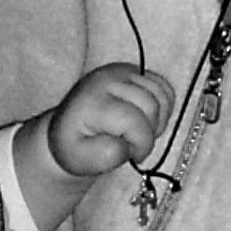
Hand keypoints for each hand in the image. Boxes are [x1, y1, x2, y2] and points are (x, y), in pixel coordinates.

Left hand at [46, 64, 173, 179]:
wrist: (66, 128)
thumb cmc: (74, 145)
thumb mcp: (80, 160)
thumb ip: (104, 157)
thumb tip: (126, 146)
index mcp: (93, 101)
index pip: (135, 121)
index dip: (141, 144)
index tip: (131, 155)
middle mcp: (108, 78)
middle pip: (152, 106)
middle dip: (149, 133)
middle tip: (134, 145)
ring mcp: (122, 71)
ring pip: (162, 96)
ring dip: (158, 121)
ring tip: (139, 133)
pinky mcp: (133, 70)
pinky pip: (164, 87)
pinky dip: (163, 108)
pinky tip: (146, 120)